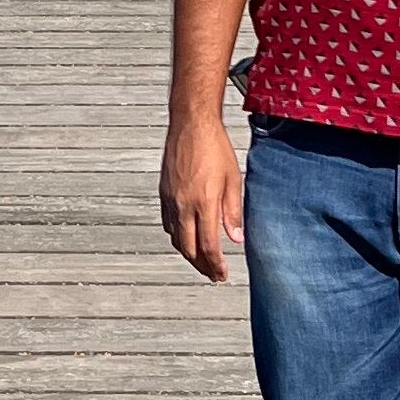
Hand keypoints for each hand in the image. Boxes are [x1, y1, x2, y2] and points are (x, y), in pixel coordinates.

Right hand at [160, 112, 245, 280]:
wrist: (191, 124)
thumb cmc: (215, 147)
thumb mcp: (233, 180)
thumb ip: (233, 212)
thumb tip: (236, 239)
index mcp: (204, 203)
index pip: (209, 246)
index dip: (215, 265)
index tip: (222, 274)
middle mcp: (183, 205)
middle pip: (189, 249)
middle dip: (202, 266)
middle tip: (213, 275)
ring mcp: (171, 200)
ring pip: (176, 239)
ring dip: (189, 254)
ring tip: (202, 261)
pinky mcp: (164, 193)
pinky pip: (168, 224)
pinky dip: (179, 237)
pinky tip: (188, 237)